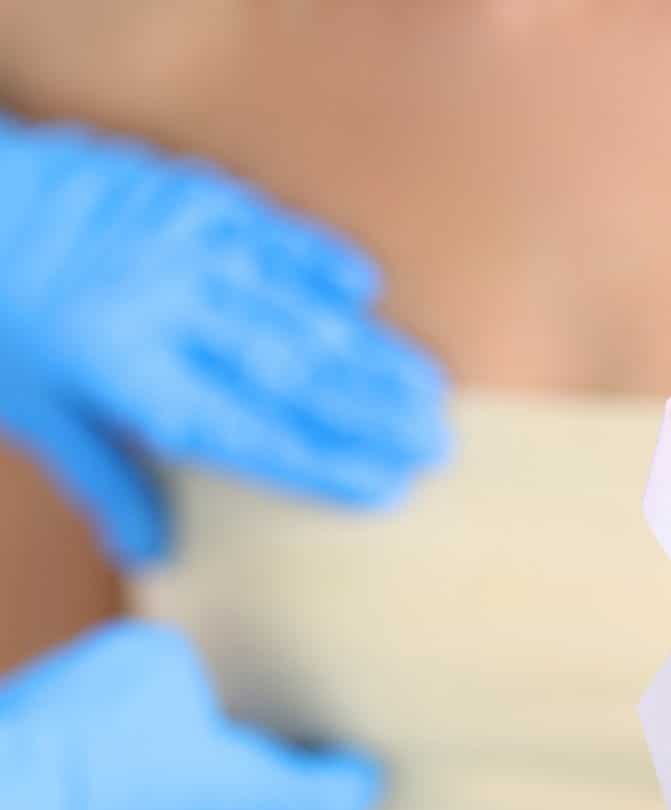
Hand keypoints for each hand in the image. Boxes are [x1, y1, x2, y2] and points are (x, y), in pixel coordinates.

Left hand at [0, 114, 448, 564]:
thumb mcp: (36, 413)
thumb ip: (103, 480)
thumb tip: (154, 557)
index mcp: (127, 371)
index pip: (248, 431)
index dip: (322, 462)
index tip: (385, 485)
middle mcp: (167, 308)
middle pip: (291, 371)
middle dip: (370, 412)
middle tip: (436, 442)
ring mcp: (182, 244)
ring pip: (295, 306)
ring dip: (367, 349)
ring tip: (428, 386)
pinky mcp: (187, 196)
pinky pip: (269, 231)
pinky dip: (318, 260)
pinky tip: (367, 289)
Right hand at [0, 621, 380, 809]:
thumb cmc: (83, 730)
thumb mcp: (154, 662)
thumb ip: (189, 677)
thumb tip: (180, 696)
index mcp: (249, 798)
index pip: (335, 806)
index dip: (355, 781)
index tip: (362, 763)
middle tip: (293, 776)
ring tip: (200, 761)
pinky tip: (127, 775)